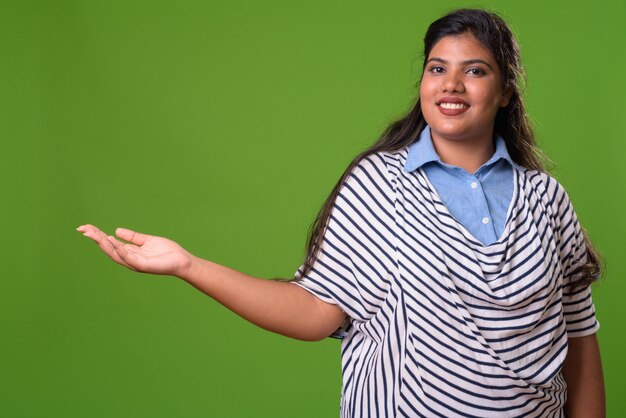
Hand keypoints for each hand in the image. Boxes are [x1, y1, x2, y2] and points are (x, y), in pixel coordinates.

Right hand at [77, 224, 193, 276]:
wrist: (181, 260)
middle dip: (95, 239)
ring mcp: (135, 263)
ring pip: (115, 253)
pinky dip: (120, 251)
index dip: (97, 236)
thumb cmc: (166, 252)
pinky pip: (129, 258)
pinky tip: (113, 242)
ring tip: (92, 234)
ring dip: (103, 244)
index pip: (109, 243)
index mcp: (129, 252)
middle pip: (108, 248)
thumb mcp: (147, 240)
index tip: (85, 227)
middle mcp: (129, 259)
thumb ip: (133, 237)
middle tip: (83, 229)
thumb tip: (116, 230)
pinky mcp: (143, 265)